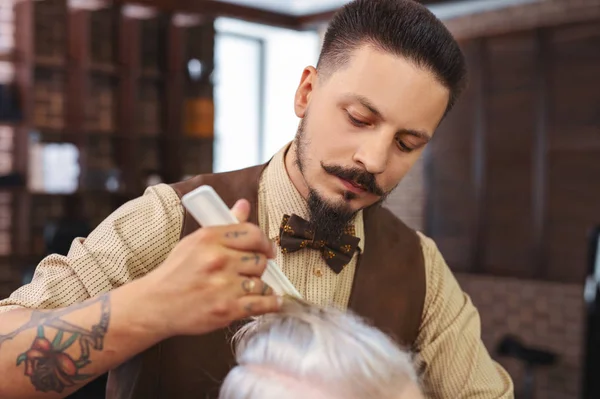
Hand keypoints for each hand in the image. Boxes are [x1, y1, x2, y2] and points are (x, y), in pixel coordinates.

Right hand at [140, 199, 281, 337]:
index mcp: (210, 238)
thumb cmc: (176, 273)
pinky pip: (262, 304)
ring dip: (260, 287)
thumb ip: (225, 225)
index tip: (266, 250)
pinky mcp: (226, 310)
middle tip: (249, 272)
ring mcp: (223, 286)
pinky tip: (269, 301)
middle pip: (260, 260)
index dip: (264, 243)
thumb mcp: (195, 241)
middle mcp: (218, 259)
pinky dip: (270, 304)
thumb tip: (243, 205)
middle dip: (258, 267)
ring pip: (262, 283)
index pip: (253, 233)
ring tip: (248, 289)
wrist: (155, 304)